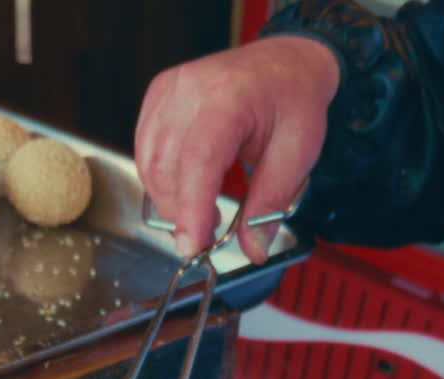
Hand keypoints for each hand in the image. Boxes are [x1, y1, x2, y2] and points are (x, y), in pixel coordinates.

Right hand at [135, 36, 339, 263]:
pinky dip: (161, 183)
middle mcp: (190, 88)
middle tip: (208, 238)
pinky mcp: (158, 100)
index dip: (191, 209)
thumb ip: (270, 203)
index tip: (193, 247)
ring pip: (149, 164)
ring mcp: (168, 91)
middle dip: (181, 214)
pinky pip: (145, 152)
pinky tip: (187, 191)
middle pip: (166, 166)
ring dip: (169, 202)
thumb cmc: (293, 100)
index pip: (198, 159)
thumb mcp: (298, 154)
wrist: (285, 63)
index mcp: (230, 95)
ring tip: (203, 215)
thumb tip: (253, 249)